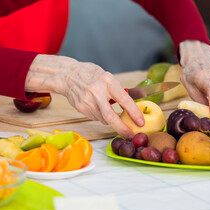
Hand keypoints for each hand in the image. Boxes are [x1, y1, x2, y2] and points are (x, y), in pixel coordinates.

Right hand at [25, 54, 144, 137]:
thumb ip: (117, 91)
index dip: (133, 112)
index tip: (141, 122)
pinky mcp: (81, 108)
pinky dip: (101, 116)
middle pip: (110, 116)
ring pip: (103, 119)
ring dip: (110, 120)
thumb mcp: (107, 77)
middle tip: (130, 135)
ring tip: (109, 110)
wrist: (67, 75)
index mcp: (107, 81)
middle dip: (122, 128)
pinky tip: (97, 106)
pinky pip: (95, 117)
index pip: (123, 99)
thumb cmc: (91, 74)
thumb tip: (131, 106)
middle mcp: (96, 91)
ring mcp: (87, 101)